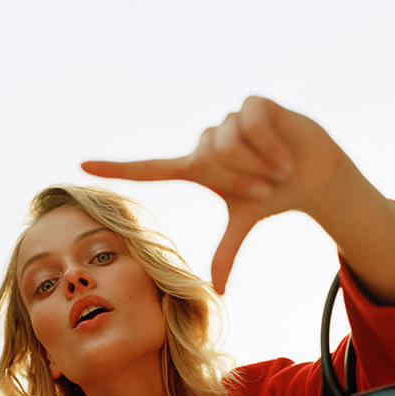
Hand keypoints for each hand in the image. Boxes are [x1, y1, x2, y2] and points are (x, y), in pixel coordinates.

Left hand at [81, 96, 345, 292]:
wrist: (313, 175)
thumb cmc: (274, 195)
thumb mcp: (244, 223)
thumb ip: (226, 252)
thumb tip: (217, 292)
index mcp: (198, 169)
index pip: (150, 170)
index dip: (118, 169)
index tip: (82, 166)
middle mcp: (208, 142)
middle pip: (209, 159)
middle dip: (242, 179)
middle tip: (265, 185)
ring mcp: (229, 120)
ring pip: (229, 142)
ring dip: (258, 164)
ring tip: (276, 167)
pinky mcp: (252, 104)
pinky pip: (251, 124)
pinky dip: (270, 145)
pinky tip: (284, 151)